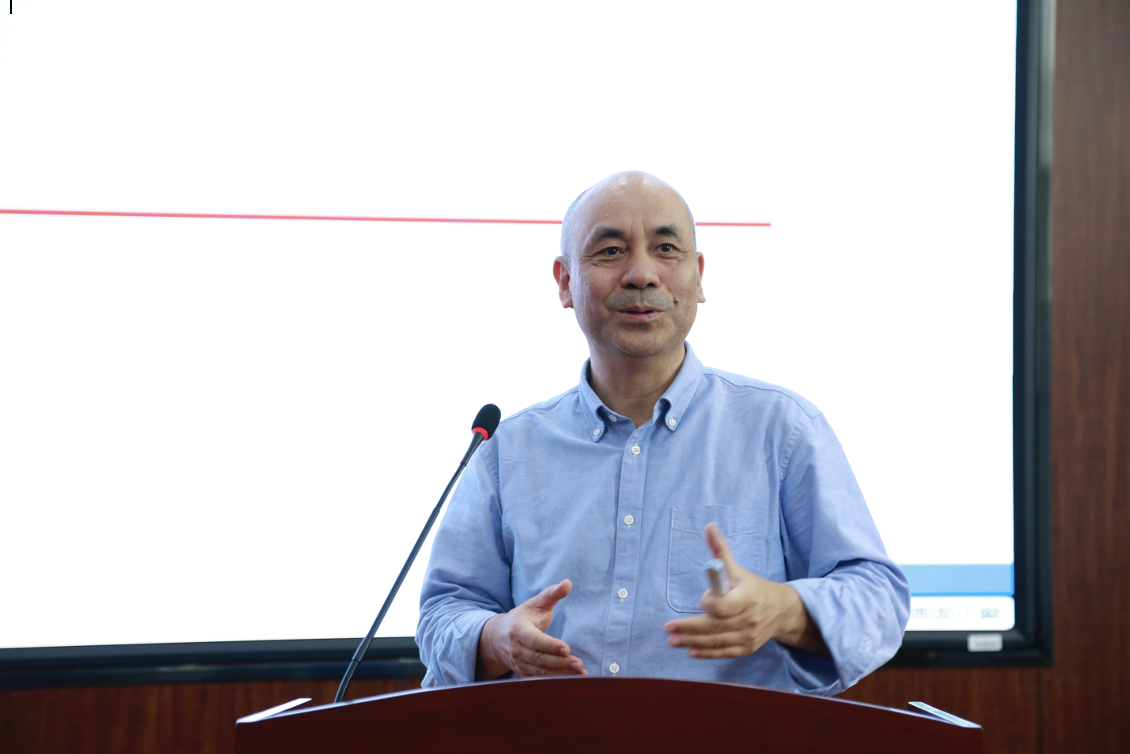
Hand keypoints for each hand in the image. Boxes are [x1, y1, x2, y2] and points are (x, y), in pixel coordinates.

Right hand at [477, 579, 587, 678]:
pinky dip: (556, 681)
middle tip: (579, 664)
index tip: (566, 648)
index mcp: (518, 629)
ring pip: (540, 672)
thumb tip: (568, 583)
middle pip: (539, 659)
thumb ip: (552, 594)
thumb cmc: (523, 617)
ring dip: (561, 674)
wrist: (498, 637)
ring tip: (581, 673)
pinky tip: (572, 680)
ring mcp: (519, 663)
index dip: (550, 645)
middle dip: (560, 663)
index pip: (534, 640)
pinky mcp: (524, 673)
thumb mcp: (535, 603)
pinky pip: (540, 680)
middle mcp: (516, 649)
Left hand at [664, 523, 827, 658]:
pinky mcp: (746, 648)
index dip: (710, 603)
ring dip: (692, 642)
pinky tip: (691, 651)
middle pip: (715, 626)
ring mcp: (748, 636)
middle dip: (689, 628)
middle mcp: (749, 619)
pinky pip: (724, 652)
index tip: (703, 599)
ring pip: (716, 641)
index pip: (724, 605)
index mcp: (747, 597)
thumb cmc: (753, 587)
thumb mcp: (738, 568)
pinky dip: (707, 653)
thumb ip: (720, 550)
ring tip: (673, 640)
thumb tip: (709, 526)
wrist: (781, 610)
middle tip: (669, 628)